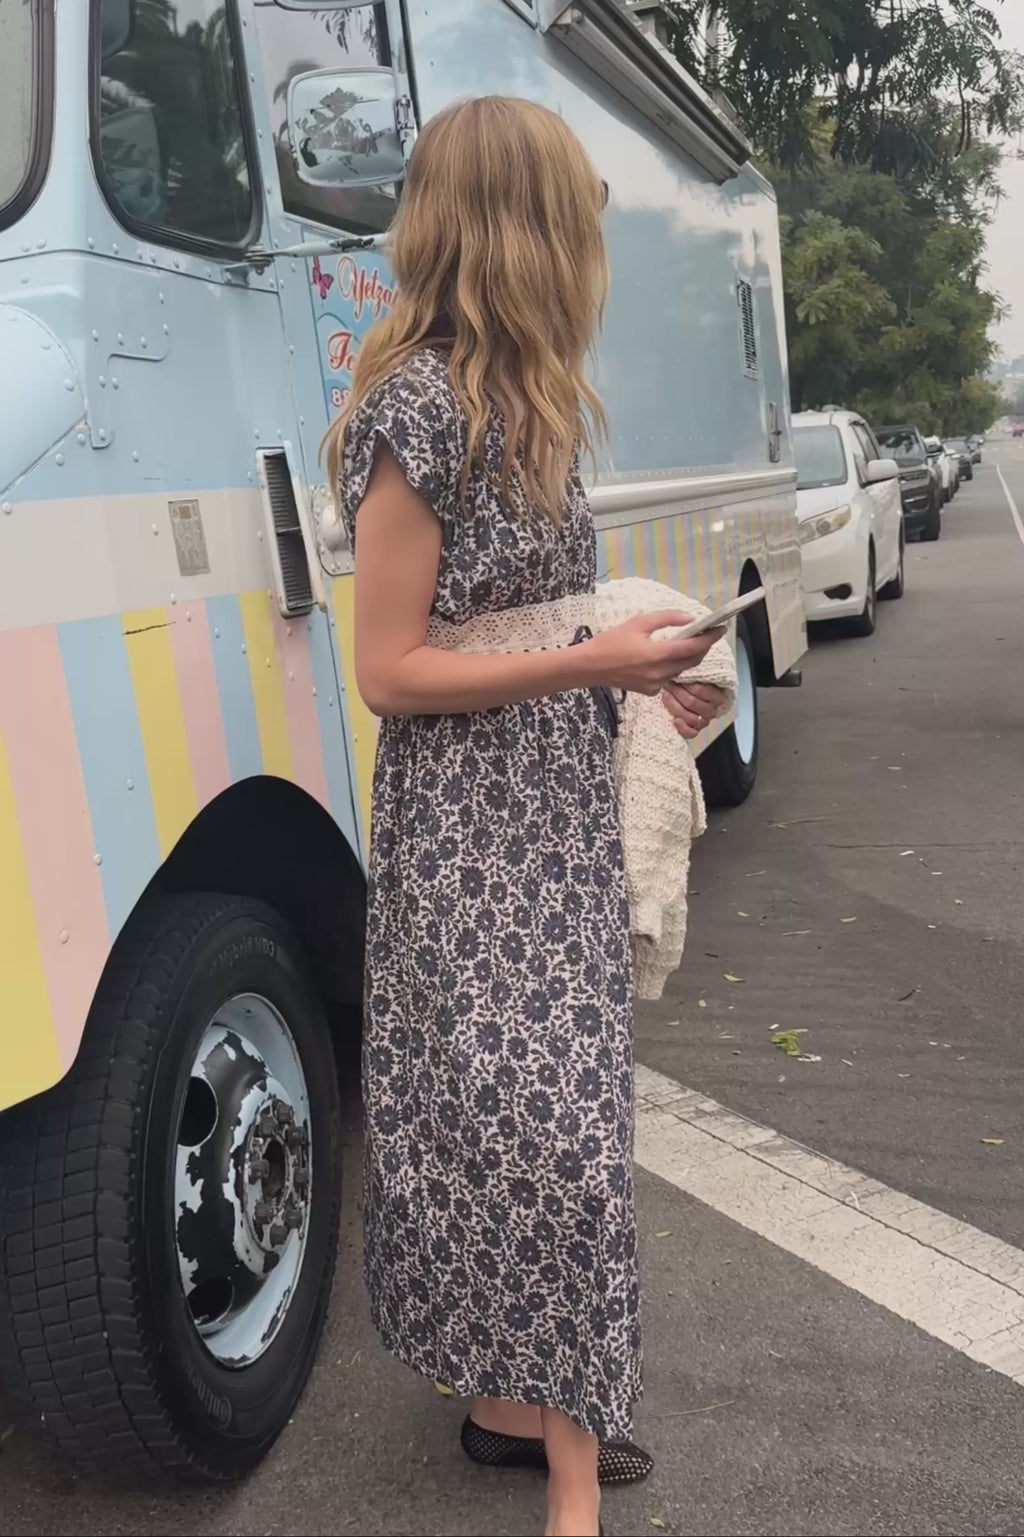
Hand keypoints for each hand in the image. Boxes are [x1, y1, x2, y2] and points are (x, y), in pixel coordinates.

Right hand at [584, 613, 726, 696]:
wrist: (589, 667)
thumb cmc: (611, 642)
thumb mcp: (638, 622)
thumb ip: (666, 619)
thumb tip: (689, 619)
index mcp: (657, 654)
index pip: (693, 647)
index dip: (709, 638)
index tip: (720, 628)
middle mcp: (660, 673)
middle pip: (692, 661)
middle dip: (703, 648)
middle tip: (706, 635)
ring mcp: (656, 685)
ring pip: (681, 669)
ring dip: (688, 657)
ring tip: (688, 643)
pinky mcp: (650, 692)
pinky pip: (669, 677)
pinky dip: (672, 666)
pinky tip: (664, 657)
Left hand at [662, 680, 727, 737]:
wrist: (682, 694)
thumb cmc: (688, 684)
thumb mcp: (693, 676)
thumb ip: (692, 674)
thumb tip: (683, 669)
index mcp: (716, 695)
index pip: (699, 690)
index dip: (684, 684)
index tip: (675, 677)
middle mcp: (711, 709)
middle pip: (692, 703)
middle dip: (677, 692)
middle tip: (669, 685)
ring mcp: (703, 721)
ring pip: (691, 718)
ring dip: (674, 706)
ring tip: (666, 696)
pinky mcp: (695, 730)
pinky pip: (691, 734)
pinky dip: (682, 728)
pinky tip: (675, 720)